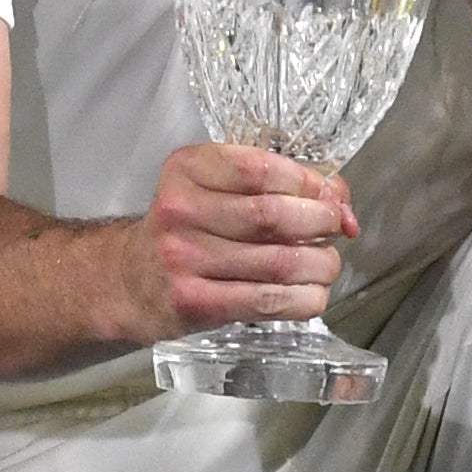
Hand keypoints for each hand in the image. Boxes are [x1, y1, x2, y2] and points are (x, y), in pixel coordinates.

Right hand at [135, 140, 350, 336]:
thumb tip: (341, 202)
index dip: (308, 183)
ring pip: (277, 262)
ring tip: (327, 264)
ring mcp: (184, 259)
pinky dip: (303, 299)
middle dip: (321, 222)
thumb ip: (276, 184)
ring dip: (320, 264)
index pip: (261, 168)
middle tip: (335, 229)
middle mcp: (181, 210)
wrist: (130, 281)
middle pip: (272, 215)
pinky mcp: (193, 303)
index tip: (331, 196)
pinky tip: (312, 294)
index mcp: (188, 169)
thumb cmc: (187, 229)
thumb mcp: (215, 188)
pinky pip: (266, 301)